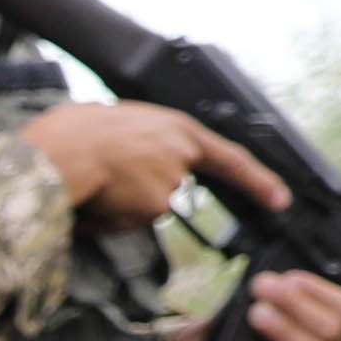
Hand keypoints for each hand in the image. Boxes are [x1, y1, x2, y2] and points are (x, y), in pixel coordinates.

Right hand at [16, 100, 283, 225]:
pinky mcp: (155, 206)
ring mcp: (172, 181)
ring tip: (90, 180)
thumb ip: (137, 139)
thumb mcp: (115, 120)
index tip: (280, 200)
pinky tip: (94, 199)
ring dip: (120, 202)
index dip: (258, 180)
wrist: (60, 153)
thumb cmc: (74, 132)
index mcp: (176, 127)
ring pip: (146, 205)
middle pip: (170, 185)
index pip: (232, 158)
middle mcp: (182, 153)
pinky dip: (111, 216)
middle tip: (109, 182)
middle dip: (140, 189)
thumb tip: (123, 156)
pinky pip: (130, 221)